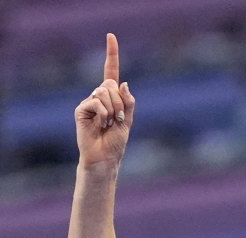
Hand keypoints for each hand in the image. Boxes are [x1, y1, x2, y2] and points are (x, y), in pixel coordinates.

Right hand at [74, 33, 134, 167]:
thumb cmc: (116, 141)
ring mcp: (89, 102)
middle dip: (120, 102)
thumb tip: (123, 82)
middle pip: (111, 84)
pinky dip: (103, 113)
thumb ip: (128, 102)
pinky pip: (96, 102)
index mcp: (112, 96)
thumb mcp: (128, 120)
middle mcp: (99, 96)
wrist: (104, 157)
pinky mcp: (81, 110)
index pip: (110, 70)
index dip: (112, 53)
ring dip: (113, 109)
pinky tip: (101, 124)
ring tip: (109, 124)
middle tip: (118, 119)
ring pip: (104, 92)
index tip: (111, 36)